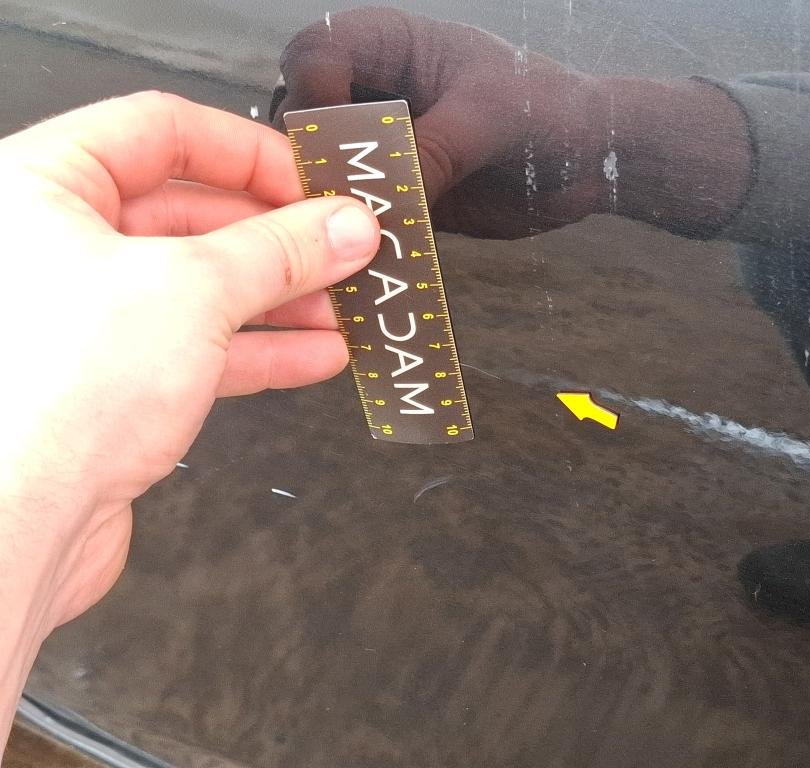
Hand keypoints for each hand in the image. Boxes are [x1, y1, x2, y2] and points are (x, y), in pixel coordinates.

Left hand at [0, 91, 378, 728]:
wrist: (13, 525)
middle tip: (342, 248)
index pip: (162, 132)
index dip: (248, 152)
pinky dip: (259, 348)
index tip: (313, 181)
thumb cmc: (48, 397)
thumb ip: (280, 249)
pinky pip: (196, 346)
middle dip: (278, 237)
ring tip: (343, 305)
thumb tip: (341, 225)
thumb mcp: (194, 290)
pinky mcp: (108, 383)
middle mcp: (52, 247)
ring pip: (199, 287)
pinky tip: (314, 353)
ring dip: (280, 298)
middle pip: (189, 214)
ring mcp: (83, 319)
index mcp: (39, 187)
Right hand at [272, 8, 612, 238]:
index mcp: (391, 47)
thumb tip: (378, 198)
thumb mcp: (491, 117)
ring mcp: (385, 150)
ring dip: (330, 203)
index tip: (338, 136)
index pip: (317, 53)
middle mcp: (376, 96)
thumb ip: (434, 149)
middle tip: (335, 196)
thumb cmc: (549, 109)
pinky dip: (361, 238)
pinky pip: (365, 218)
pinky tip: (371, 258)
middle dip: (310, 156)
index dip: (313, 91)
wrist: (590, 161)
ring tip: (350, 233)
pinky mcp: (402, 199)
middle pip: (302, 115)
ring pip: (324, 171)